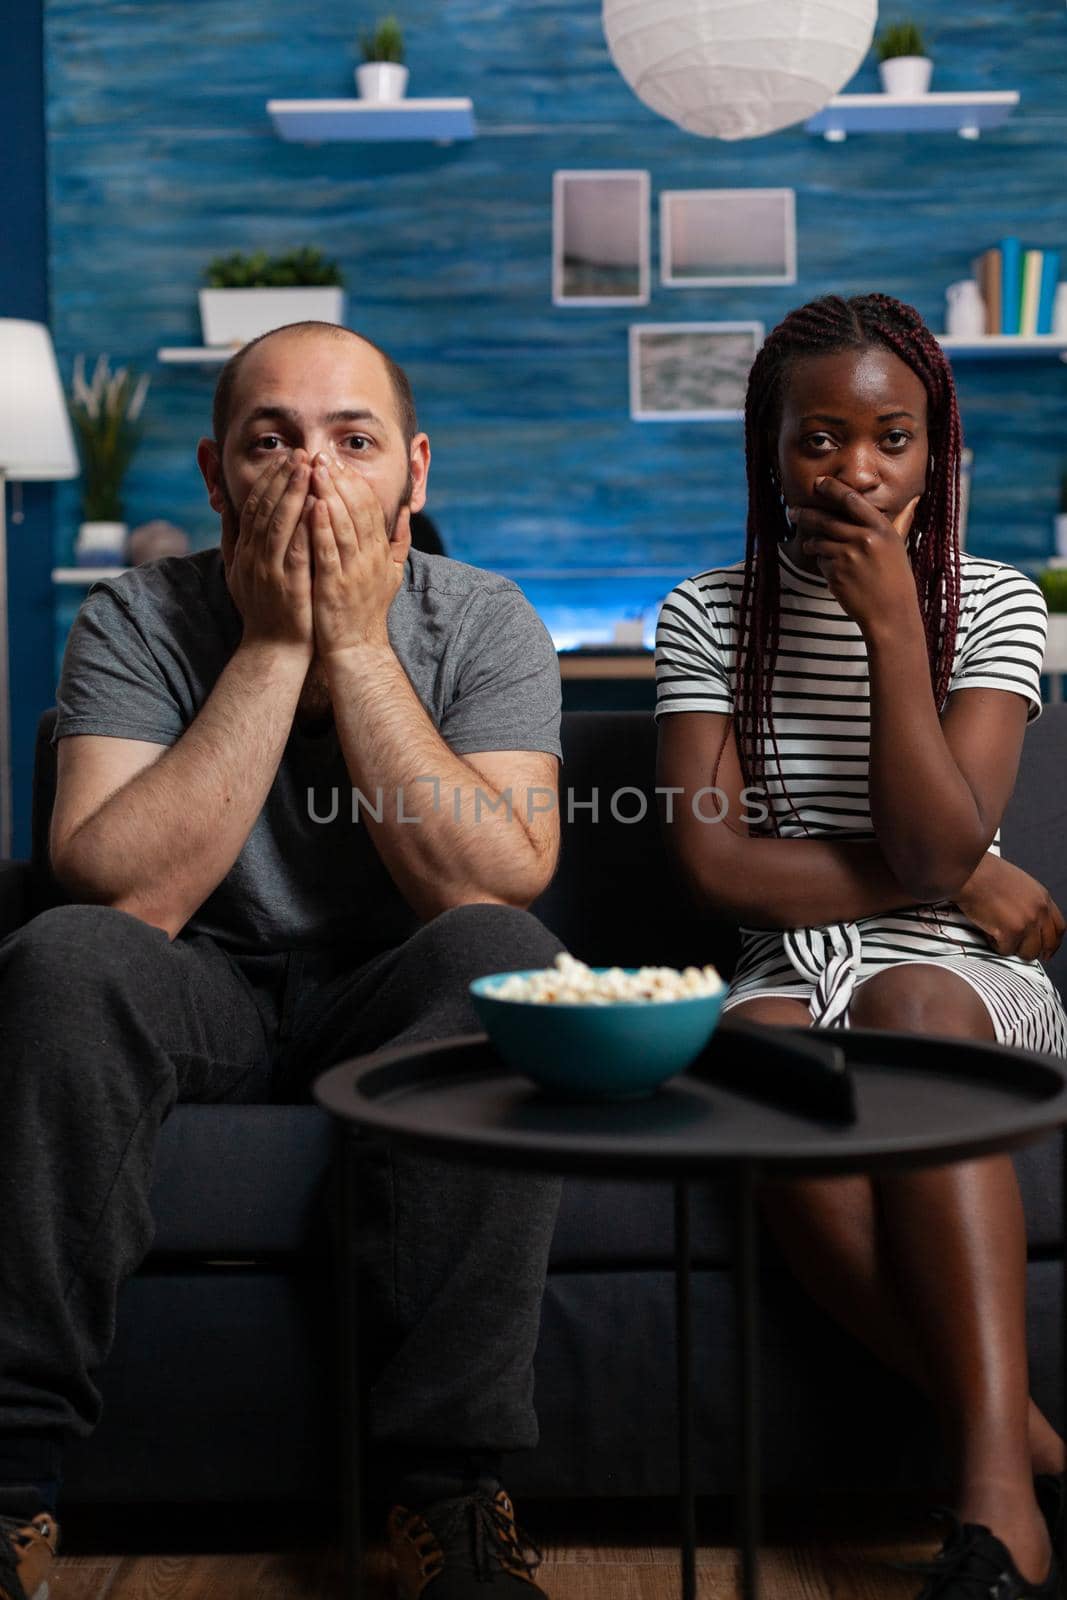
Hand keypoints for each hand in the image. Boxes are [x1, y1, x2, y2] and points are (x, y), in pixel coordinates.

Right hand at [224, 450, 313, 656]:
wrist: (272, 650)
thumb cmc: (262, 610)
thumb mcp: (239, 570)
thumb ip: (233, 537)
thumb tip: (227, 503)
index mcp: (245, 551)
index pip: (254, 506)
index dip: (269, 480)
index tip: (285, 457)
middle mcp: (254, 557)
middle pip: (266, 509)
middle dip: (282, 478)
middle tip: (299, 452)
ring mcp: (270, 571)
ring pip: (279, 524)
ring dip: (293, 493)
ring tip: (308, 468)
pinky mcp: (289, 586)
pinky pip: (297, 550)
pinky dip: (305, 526)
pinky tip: (316, 505)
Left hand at [305, 455, 406, 655]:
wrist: (357, 649)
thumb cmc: (367, 610)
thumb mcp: (392, 573)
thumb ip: (399, 541)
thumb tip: (404, 512)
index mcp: (381, 552)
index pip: (370, 507)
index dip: (353, 482)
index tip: (336, 460)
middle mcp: (371, 558)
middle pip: (357, 510)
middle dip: (340, 480)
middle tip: (321, 455)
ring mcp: (354, 572)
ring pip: (343, 525)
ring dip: (329, 495)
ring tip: (314, 470)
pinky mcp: (335, 586)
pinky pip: (329, 551)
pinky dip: (321, 527)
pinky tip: (311, 505)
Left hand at [789, 476, 920, 633]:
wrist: (891, 613)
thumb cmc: (896, 578)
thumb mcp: (899, 545)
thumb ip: (900, 520)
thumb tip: (914, 498)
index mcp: (881, 528)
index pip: (851, 499)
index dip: (831, 488)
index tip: (818, 482)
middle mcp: (865, 539)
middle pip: (826, 520)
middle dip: (805, 514)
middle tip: (793, 511)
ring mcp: (849, 557)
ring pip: (818, 540)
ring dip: (812, 542)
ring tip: (812, 545)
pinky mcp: (836, 574)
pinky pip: (820, 560)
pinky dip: (821, 562)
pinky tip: (831, 569)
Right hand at [955, 853, 1064, 961]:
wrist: (970, 873)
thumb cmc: (985, 873)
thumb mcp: (1019, 884)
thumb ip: (1029, 903)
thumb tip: (1028, 924)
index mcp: (1043, 897)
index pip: (1058, 928)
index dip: (1052, 944)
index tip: (1046, 951)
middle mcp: (1039, 911)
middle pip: (1046, 944)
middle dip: (1032, 951)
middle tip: (1018, 949)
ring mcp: (1027, 922)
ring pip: (1027, 952)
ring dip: (1011, 947)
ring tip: (997, 933)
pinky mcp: (1011, 932)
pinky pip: (1006, 950)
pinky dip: (994, 944)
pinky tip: (987, 931)